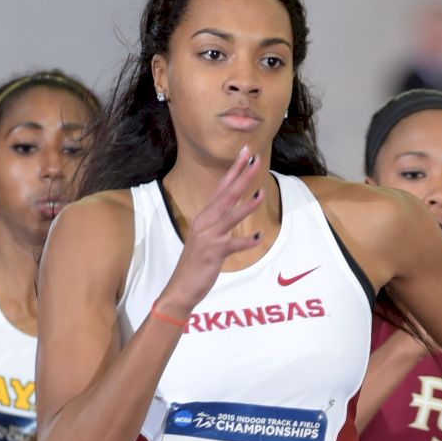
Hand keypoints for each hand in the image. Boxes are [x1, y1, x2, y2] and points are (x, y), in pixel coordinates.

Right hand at [156, 146, 264, 315]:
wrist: (181, 288)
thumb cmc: (196, 263)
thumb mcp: (206, 236)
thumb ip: (219, 221)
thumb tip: (234, 208)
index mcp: (205, 216)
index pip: (221, 187)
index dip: (234, 169)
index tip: (245, 152)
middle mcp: (205, 222)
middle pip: (226, 195)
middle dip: (241, 176)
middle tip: (255, 159)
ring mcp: (208, 237)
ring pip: (229, 216)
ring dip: (246, 205)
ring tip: (261, 193)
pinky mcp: (213, 254)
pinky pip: (232, 245)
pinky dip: (245, 241)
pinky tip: (259, 237)